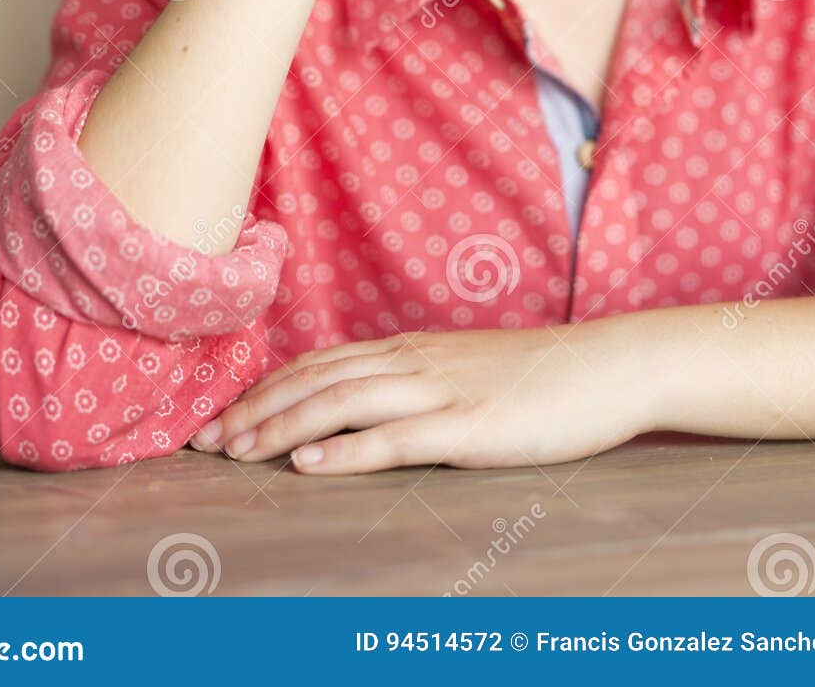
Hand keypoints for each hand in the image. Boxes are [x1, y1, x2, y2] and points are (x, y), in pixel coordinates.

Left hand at [186, 324, 653, 474]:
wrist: (608, 365)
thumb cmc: (539, 375)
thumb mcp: (464, 369)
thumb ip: (414, 380)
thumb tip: (363, 400)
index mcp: (410, 349)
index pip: (319, 363)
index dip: (265, 387)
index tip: (220, 415)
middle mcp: (414, 362)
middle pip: (316, 380)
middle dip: (255, 410)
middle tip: (206, 442)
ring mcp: (441, 392)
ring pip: (342, 404)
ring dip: (282, 428)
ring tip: (237, 451)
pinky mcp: (470, 427)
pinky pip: (396, 439)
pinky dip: (345, 451)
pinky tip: (309, 464)